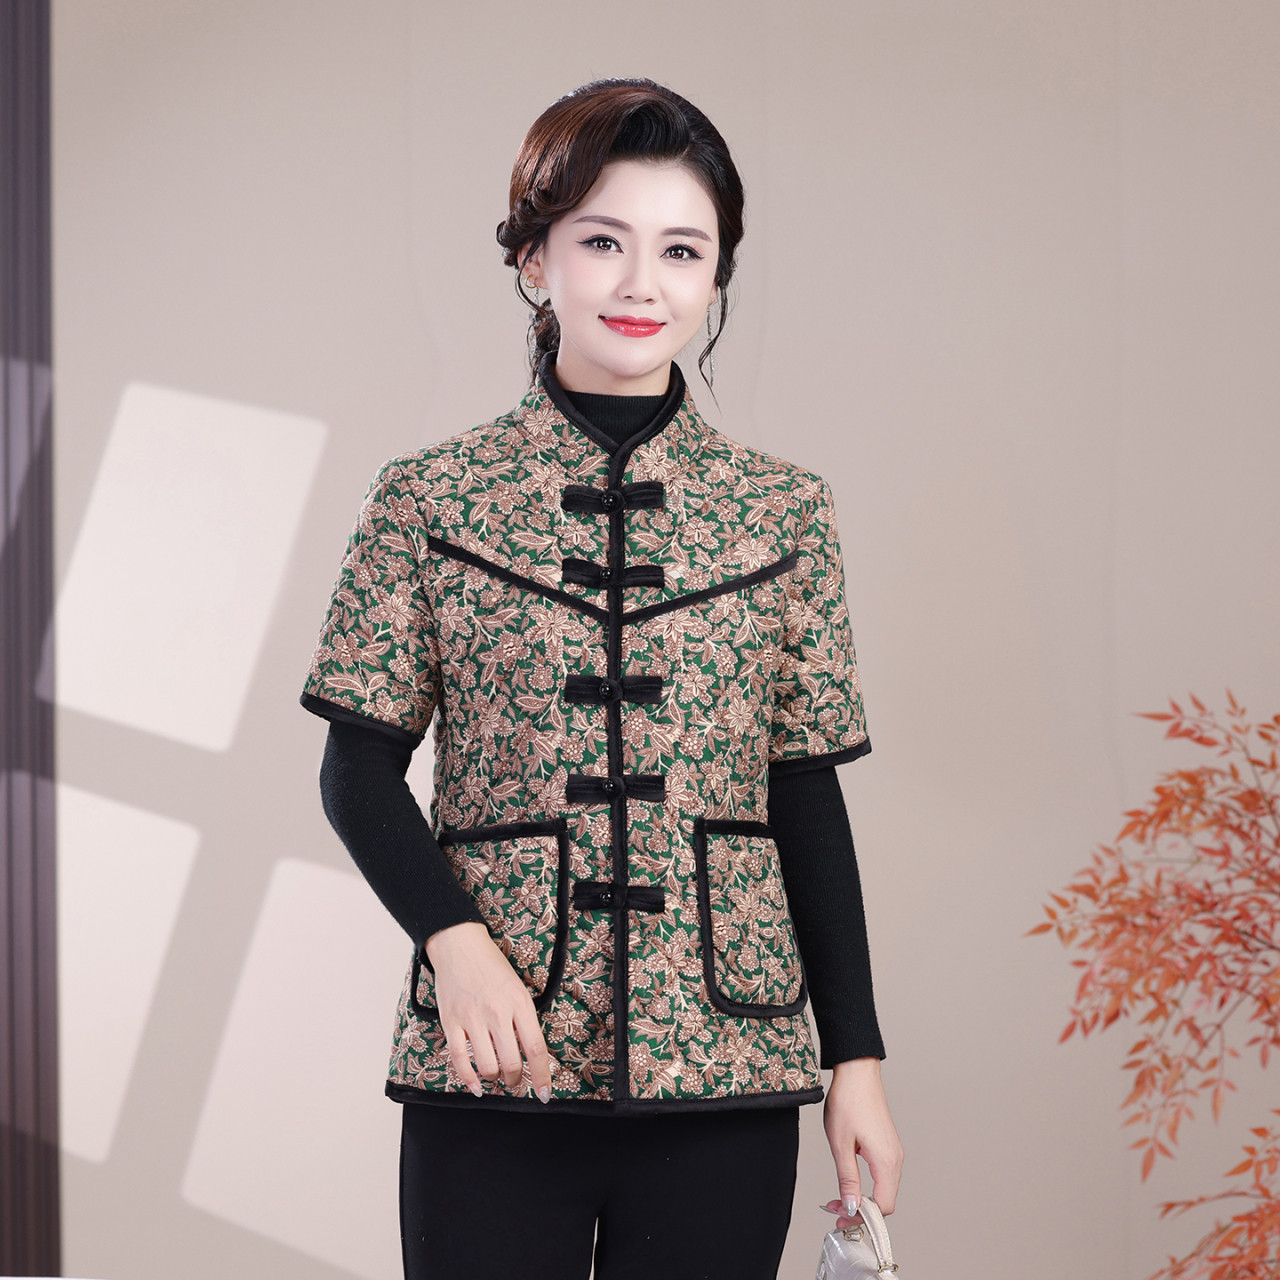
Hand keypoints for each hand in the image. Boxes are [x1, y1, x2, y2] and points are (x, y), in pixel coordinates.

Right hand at [424, 921, 552, 1102]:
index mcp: (519, 1003)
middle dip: (515, 1080)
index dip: (541, 1076)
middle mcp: (497, 1012)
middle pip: (511, 1063)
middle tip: (515, 1080)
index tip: (544, 1093)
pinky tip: (476, 1086)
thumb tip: (531, 1054)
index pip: (535, 1048)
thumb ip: (524, 1019)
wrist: (460, 945)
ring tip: (496, 1076)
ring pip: (487, 1066)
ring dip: (494, 1079)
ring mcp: (472, 1018)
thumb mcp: (518, 988)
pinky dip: (469, 1079)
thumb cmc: (492, 966)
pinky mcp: (451, 1022)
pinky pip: (459, 1060)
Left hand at [820, 1057, 902, 1227]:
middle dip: (860, 1211)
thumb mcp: (840, 1143)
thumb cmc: (848, 1101)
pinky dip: (868, 1185)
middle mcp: (895, 1158)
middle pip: (885, 1200)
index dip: (861, 1218)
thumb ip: (848, 1179)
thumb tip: (851, 1207)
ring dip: (864, 1199)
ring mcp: (893, 1152)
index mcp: (886, 1160)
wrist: (857, 1072)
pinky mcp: (888, 1146)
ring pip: (884, 1189)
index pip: (882, 1206)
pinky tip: (851, 1182)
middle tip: (835, 1210)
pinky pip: (883, 1175)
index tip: (840, 1219)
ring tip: (839, 1198)